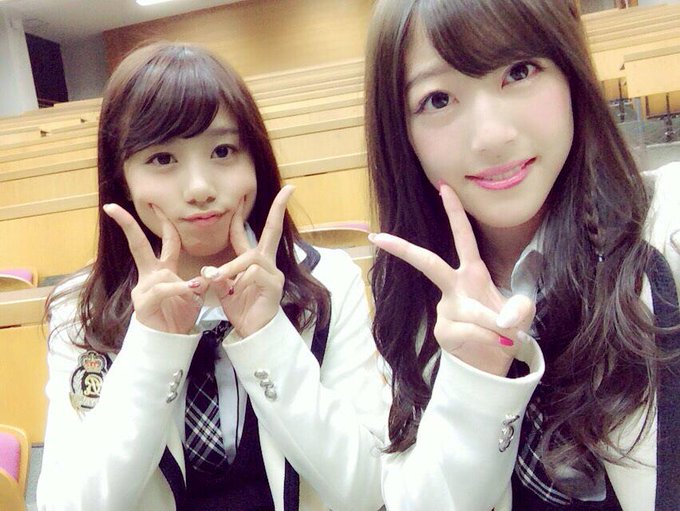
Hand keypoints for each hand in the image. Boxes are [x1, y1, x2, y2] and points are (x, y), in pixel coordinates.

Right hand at [103, 203, 206, 333]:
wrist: (168, 343)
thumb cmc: (178, 317)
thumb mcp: (195, 294)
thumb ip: (202, 278)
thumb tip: (212, 268)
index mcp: (162, 269)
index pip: (164, 240)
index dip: (165, 222)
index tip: (159, 203)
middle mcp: (150, 275)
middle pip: (137, 245)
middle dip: (126, 225)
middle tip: (113, 207)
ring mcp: (144, 290)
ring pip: (159, 275)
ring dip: (181, 282)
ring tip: (199, 287)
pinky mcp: (144, 305)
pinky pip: (163, 292)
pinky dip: (179, 290)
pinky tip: (192, 290)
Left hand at [202, 186, 293, 337]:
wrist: (253, 333)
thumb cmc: (242, 310)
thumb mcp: (224, 289)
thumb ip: (219, 275)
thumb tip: (209, 268)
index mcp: (255, 261)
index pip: (253, 233)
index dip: (244, 216)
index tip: (244, 197)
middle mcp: (267, 263)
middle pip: (273, 230)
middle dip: (279, 208)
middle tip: (289, 189)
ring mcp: (273, 273)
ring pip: (250, 258)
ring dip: (231, 267)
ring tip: (215, 278)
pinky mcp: (274, 285)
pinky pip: (253, 273)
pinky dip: (238, 280)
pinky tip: (233, 291)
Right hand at [368, 184, 534, 375]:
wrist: (494, 362)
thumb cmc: (505, 328)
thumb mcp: (522, 313)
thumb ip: (520, 307)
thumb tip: (503, 319)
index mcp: (472, 273)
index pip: (463, 237)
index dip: (454, 212)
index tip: (443, 186)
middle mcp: (454, 287)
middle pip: (428, 263)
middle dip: (405, 249)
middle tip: (379, 238)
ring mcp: (445, 309)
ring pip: (470, 310)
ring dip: (493, 322)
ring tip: (508, 334)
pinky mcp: (443, 331)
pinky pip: (470, 330)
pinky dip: (489, 338)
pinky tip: (497, 344)